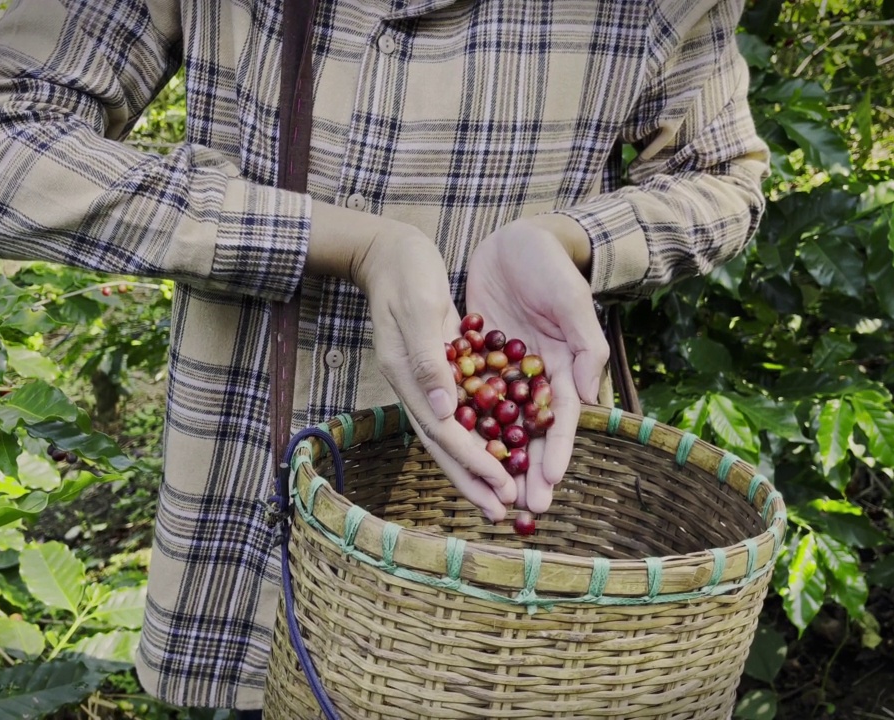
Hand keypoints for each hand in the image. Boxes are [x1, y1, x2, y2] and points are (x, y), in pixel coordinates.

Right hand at [350, 224, 517, 520]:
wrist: (390, 251)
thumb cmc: (405, 271)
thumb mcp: (418, 308)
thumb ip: (428, 360)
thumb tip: (442, 412)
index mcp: (409, 376)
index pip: (444, 432)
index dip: (473, 462)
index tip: (501, 487)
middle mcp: (416, 387)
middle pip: (445, 445)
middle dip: (474, 480)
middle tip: (503, 512)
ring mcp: (425, 381)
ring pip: (451, 435)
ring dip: (476, 467)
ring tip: (502, 495)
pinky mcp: (438, 370)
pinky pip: (458, 413)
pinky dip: (476, 436)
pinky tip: (498, 450)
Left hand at [465, 216, 608, 513]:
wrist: (517, 239)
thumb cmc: (551, 267)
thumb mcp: (571, 302)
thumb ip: (586, 347)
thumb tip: (588, 397)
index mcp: (563, 369)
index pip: (561, 420)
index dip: (556, 452)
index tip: (550, 483)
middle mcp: (534, 379)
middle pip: (529, 434)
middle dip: (526, 472)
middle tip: (521, 511)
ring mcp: (504, 373)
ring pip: (496, 425)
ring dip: (493, 460)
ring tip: (488, 495)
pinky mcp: (476, 361)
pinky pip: (467, 399)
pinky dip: (463, 425)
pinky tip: (453, 452)